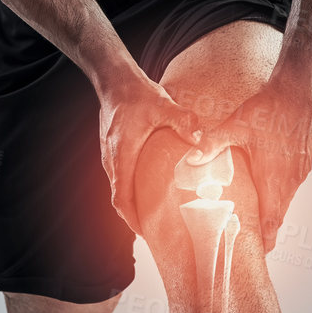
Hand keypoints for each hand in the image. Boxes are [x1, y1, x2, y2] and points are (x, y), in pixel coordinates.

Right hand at [98, 72, 201, 237]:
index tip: (145, 232)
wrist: (114, 80)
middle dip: (135, 216)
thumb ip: (184, 123)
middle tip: (155, 230)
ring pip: (118, 187)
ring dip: (132, 202)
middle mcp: (112, 159)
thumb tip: (201, 141)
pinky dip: (130, 188)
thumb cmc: (137, 94)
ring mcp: (110, 155)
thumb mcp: (163, 106)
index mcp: (122, 156)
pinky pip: (119, 176)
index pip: (121, 198)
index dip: (132, 219)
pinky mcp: (112, 148)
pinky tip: (147, 187)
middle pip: (119, 198)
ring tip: (153, 214)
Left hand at [186, 87, 311, 251]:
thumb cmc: (266, 109)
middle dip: (263, 231)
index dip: (263, 243)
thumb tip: (189, 160)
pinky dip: (278, 193)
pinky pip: (290, 186)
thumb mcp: (234, 126)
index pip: (271, 224)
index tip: (254, 257)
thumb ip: (211, 145)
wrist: (296, 90)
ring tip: (252, 219)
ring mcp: (299, 173)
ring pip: (285, 201)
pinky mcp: (304, 163)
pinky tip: (264, 187)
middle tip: (247, 243)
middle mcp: (290, 181)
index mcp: (273, 180)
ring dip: (270, 211)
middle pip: (277, 217)